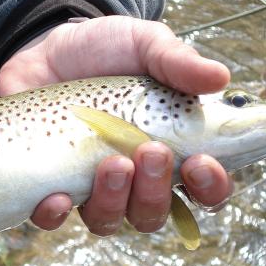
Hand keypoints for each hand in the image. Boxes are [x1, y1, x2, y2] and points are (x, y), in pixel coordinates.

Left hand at [0, 15, 233, 234]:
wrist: (44, 49)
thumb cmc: (103, 49)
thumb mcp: (143, 44)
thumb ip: (177, 60)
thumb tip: (220, 78)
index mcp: (167, 148)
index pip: (202, 188)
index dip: (209, 188)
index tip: (201, 163)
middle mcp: (131, 177)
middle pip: (152, 213)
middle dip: (155, 192)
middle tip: (151, 150)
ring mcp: (87, 184)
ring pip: (107, 221)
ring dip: (113, 202)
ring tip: (112, 163)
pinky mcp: (47, 184)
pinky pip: (52, 218)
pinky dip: (55, 215)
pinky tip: (56, 197)